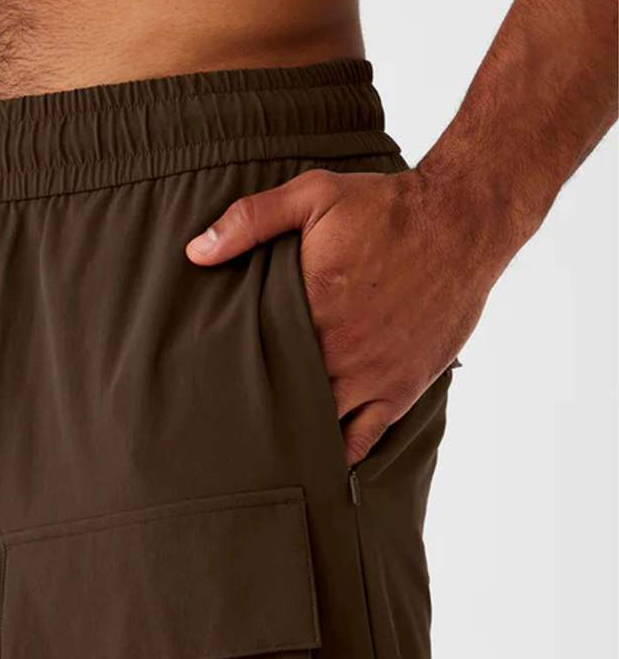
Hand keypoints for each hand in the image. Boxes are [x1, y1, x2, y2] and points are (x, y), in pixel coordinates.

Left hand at [185, 168, 491, 464]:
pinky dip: (340, 454)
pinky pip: (366, 437)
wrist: (461, 221)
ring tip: (261, 446)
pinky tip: (317, 463)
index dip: (227, 369)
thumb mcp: (313, 195)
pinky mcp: (402, 387)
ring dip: (291, 432)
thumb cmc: (385, 207)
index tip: (205, 380)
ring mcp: (372, 373)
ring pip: (318, 422)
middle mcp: (339, 347)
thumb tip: (196, 251)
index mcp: (310, 302)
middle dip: (254, 406)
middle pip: (282, 393)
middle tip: (223, 421)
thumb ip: (250, 220)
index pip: (252, 352)